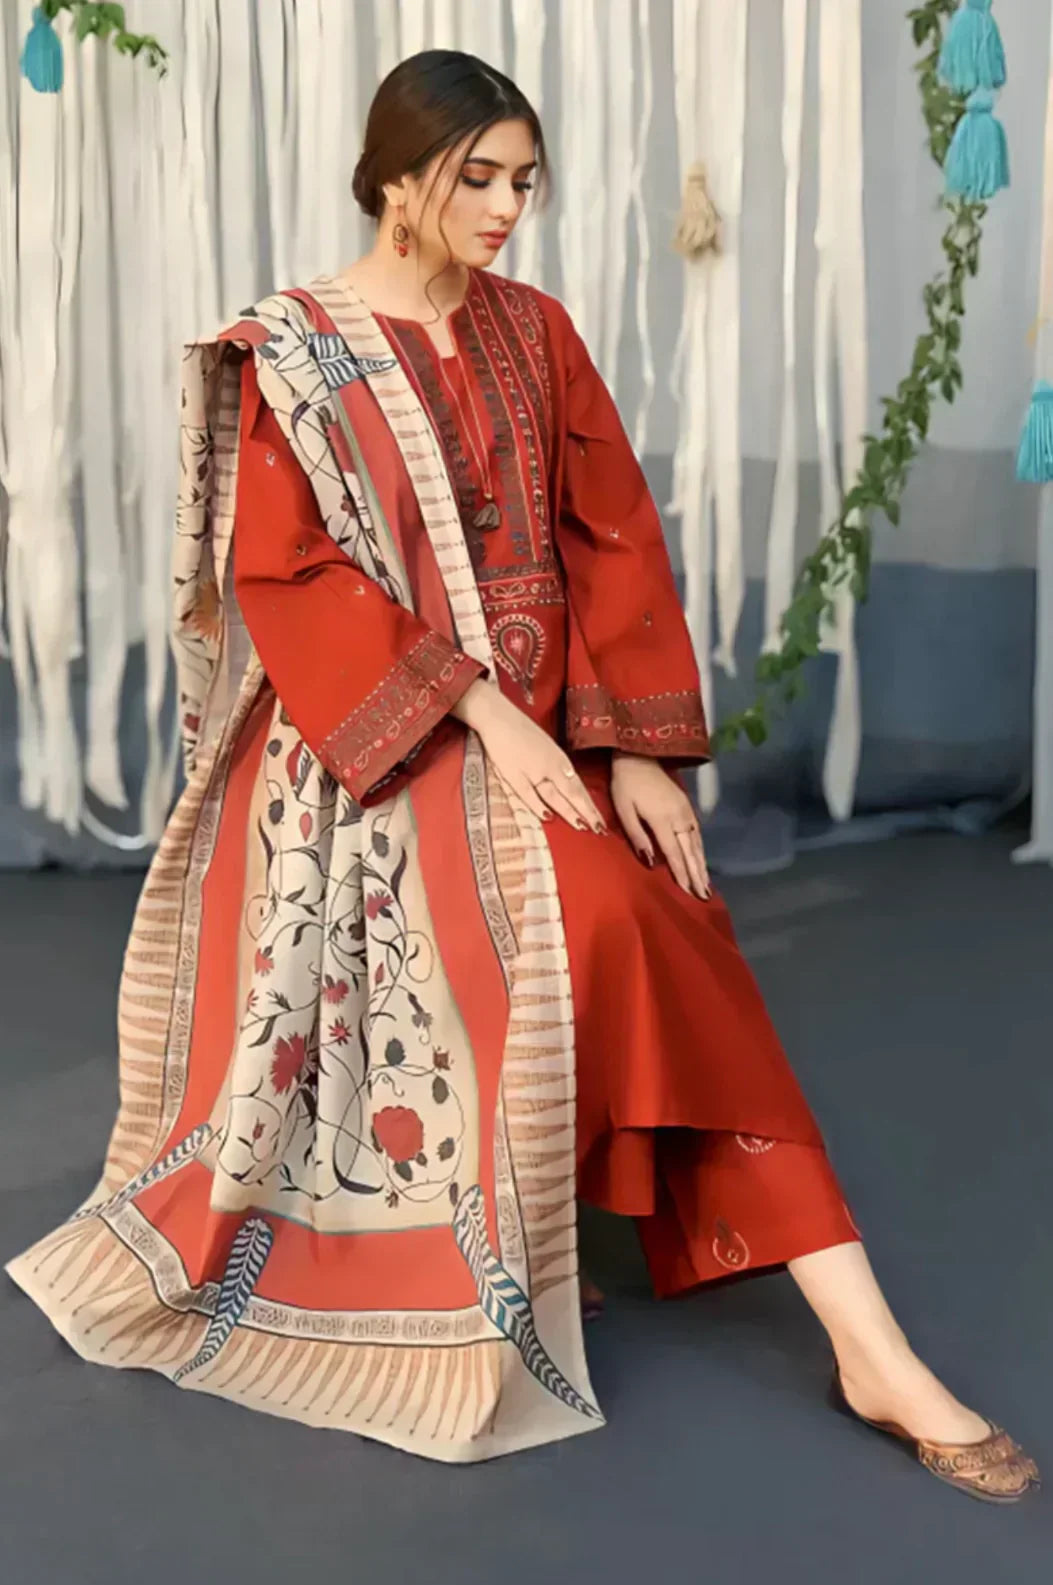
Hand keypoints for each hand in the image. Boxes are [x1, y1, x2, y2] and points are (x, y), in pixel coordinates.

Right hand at [452, 679, 606, 833]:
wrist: (499, 717)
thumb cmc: (522, 732)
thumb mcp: (546, 748)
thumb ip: (557, 768)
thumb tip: (569, 786)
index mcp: (559, 760)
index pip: (578, 787)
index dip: (589, 805)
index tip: (600, 820)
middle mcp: (550, 766)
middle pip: (571, 793)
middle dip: (586, 812)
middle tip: (599, 828)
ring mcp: (532, 770)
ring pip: (554, 795)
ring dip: (567, 811)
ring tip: (581, 825)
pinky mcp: (513, 774)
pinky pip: (526, 793)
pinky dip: (537, 805)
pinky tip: (547, 817)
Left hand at [609, 751, 710, 897]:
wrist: (639, 756)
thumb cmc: (625, 785)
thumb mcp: (624, 810)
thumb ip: (636, 836)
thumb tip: (650, 861)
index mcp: (662, 820)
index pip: (673, 853)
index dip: (681, 874)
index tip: (688, 892)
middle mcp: (679, 818)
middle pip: (689, 852)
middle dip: (696, 875)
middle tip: (703, 896)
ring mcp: (686, 812)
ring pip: (696, 844)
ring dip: (702, 865)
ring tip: (706, 885)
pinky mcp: (687, 807)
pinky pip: (697, 833)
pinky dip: (701, 850)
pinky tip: (702, 861)